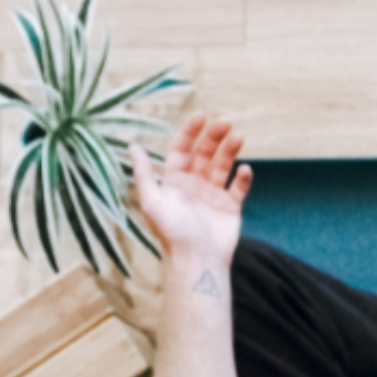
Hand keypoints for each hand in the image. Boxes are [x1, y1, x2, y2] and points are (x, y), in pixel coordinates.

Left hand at [130, 113, 253, 265]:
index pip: (183, 150)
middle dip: (214, 137)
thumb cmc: (172, 232)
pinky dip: (242, 177)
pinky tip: (244, 169)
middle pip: (205, 153)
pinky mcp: (230, 207)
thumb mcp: (152, 200)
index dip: (190, 132)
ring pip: (223, 165)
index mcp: (175, 182)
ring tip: (238, 137)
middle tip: (225, 122)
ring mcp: (213, 195)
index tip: (201, 116)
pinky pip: (239, 187)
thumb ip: (143, 173)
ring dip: (231, 150)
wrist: (197, 260)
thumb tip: (132, 146)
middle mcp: (194, 185)